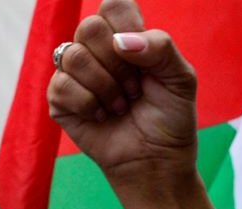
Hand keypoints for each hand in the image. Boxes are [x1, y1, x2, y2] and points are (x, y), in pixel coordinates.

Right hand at [49, 1, 217, 208]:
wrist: (158, 161)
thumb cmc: (170, 119)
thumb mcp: (181, 79)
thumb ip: (160, 48)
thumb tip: (119, 42)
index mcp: (125, 35)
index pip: (113, 4)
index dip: (127, 27)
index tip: (142, 58)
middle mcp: (96, 49)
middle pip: (90, 27)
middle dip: (119, 65)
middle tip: (134, 89)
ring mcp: (74, 73)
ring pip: (73, 55)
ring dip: (106, 87)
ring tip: (121, 106)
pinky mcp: (60, 99)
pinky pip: (62, 86)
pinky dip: (89, 105)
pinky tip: (102, 117)